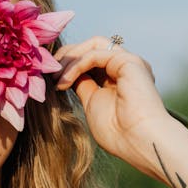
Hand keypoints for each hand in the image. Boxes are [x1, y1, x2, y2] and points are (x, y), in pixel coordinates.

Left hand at [55, 37, 169, 166]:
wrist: (139, 142)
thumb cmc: (118, 133)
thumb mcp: (92, 103)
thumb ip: (82, 85)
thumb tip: (65, 74)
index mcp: (118, 77)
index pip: (90, 59)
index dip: (68, 64)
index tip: (49, 78)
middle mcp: (126, 66)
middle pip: (91, 47)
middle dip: (66, 57)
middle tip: (48, 73)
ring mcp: (129, 62)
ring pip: (93, 45)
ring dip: (70, 58)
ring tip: (55, 77)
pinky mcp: (129, 61)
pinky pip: (95, 54)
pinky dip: (76, 64)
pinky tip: (65, 81)